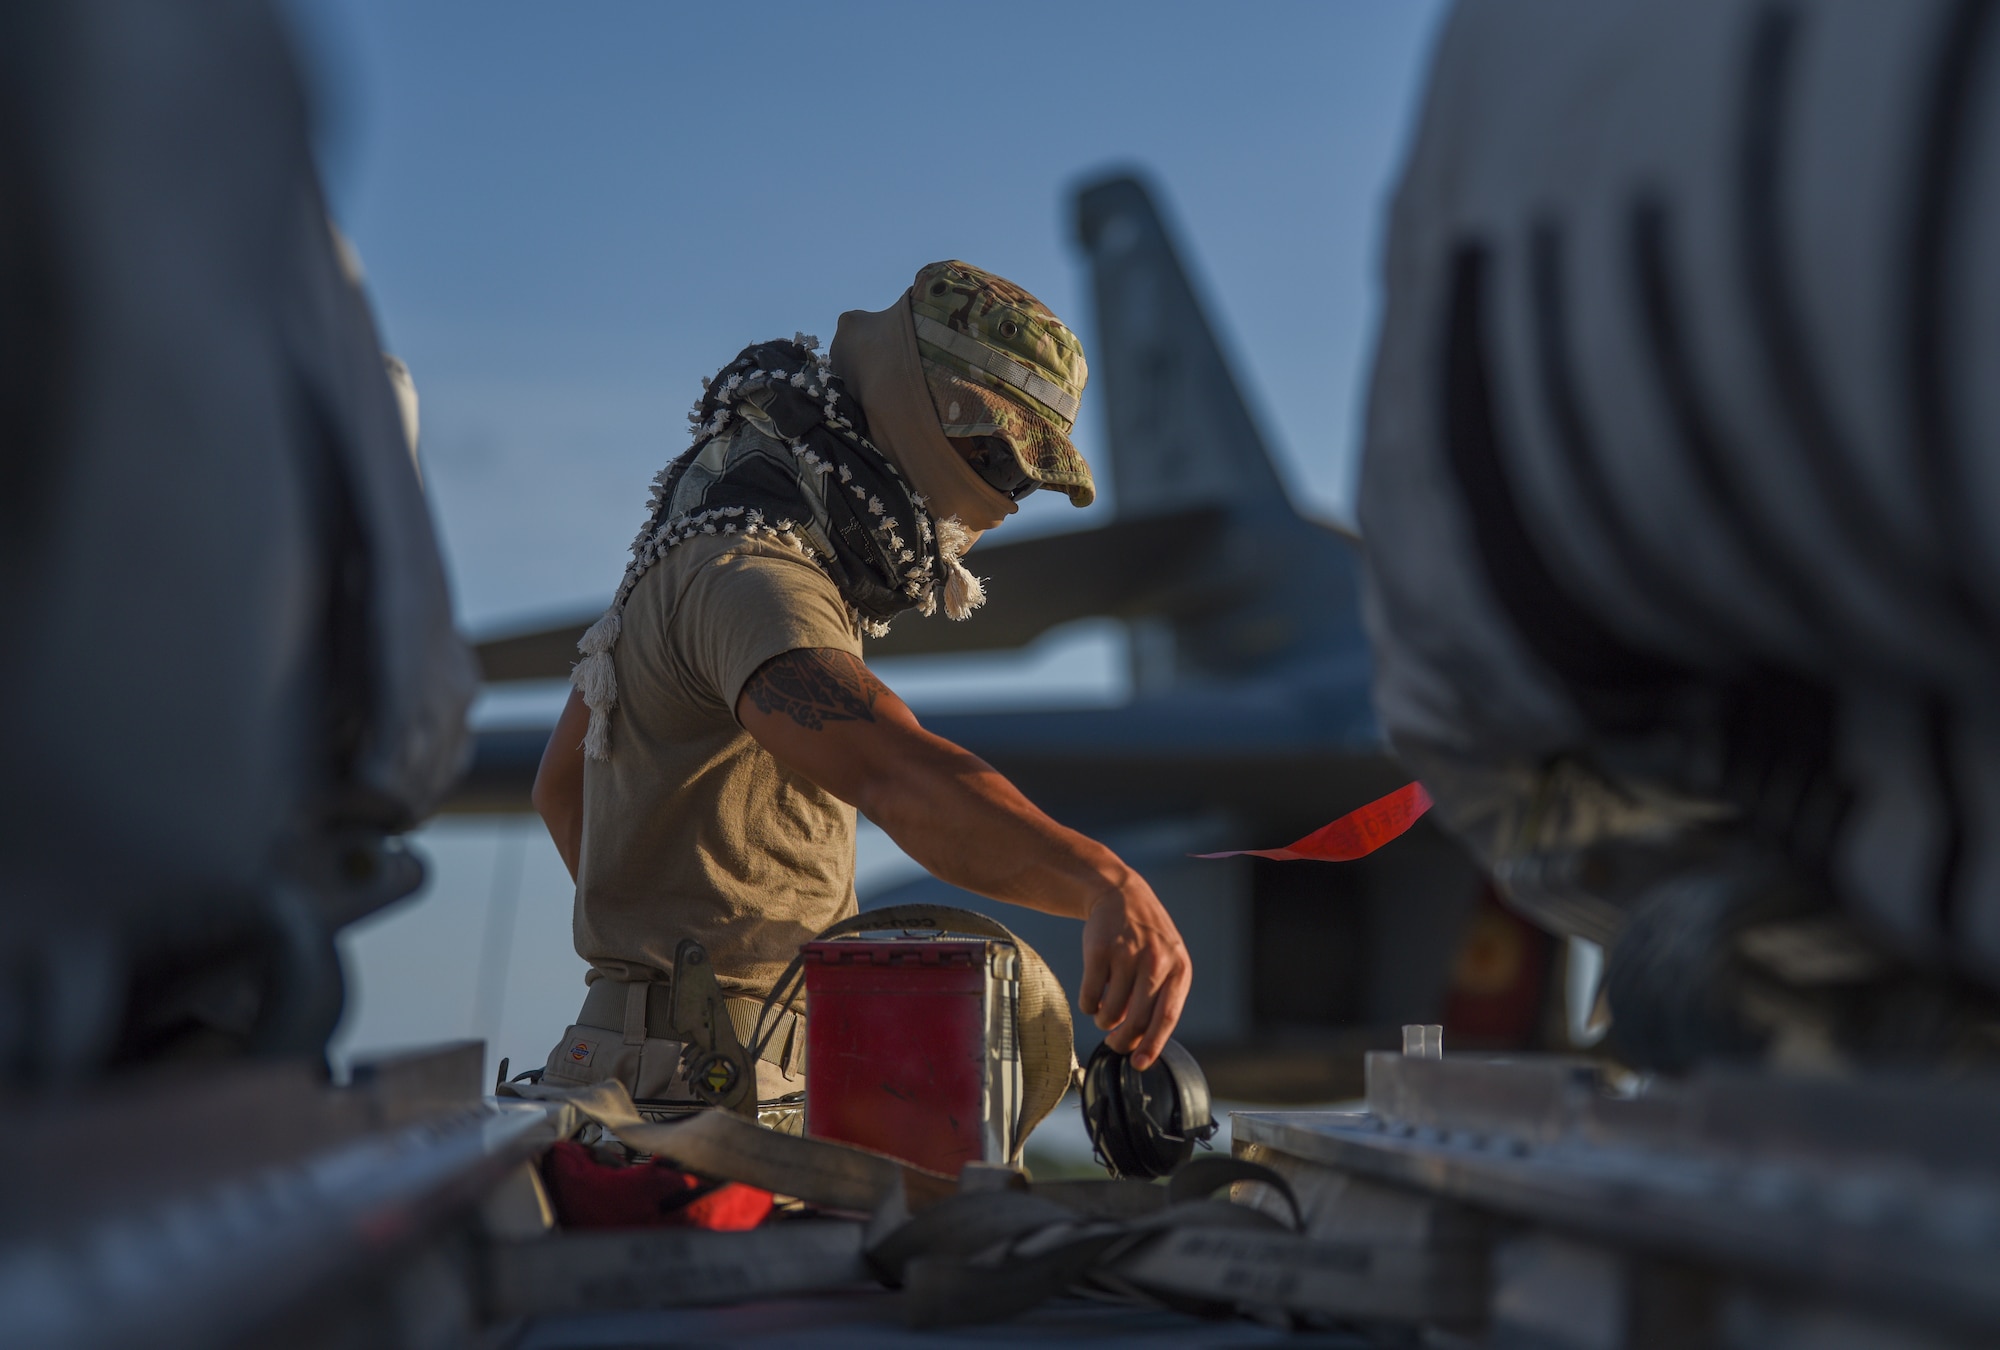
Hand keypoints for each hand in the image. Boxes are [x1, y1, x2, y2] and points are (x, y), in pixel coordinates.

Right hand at [1078, 875, 1191, 1069]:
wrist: (1122, 895)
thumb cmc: (1146, 940)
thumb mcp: (1166, 963)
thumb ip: (1159, 998)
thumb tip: (1140, 1042)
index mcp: (1178, 969)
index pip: (1167, 1016)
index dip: (1152, 1044)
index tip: (1139, 1063)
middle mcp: (1156, 962)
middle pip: (1138, 1019)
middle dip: (1122, 1040)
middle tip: (1114, 1044)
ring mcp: (1127, 954)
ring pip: (1111, 1011)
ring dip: (1104, 1021)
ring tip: (1104, 1015)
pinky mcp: (1100, 950)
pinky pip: (1090, 995)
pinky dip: (1088, 1005)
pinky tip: (1092, 999)